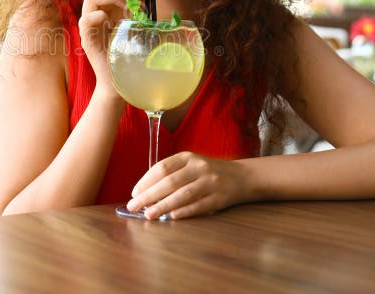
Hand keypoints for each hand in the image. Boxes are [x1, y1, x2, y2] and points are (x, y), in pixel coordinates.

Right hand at [78, 0, 156, 87]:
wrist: (120, 83)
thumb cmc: (130, 58)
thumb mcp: (139, 29)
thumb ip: (140, 12)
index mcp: (110, 11)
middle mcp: (98, 14)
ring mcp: (90, 26)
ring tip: (131, 10)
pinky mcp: (87, 40)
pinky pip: (85, 21)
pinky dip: (96, 16)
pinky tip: (110, 19)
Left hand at [126, 152, 249, 219]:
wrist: (241, 177)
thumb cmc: (207, 172)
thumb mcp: (190, 164)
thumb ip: (171, 173)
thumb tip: (145, 191)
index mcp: (188, 157)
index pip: (162, 167)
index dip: (146, 180)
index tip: (134, 192)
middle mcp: (199, 167)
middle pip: (169, 182)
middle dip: (148, 195)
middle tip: (133, 206)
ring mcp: (210, 182)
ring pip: (182, 194)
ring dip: (163, 206)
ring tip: (148, 214)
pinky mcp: (219, 197)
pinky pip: (199, 206)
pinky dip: (184, 211)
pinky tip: (171, 217)